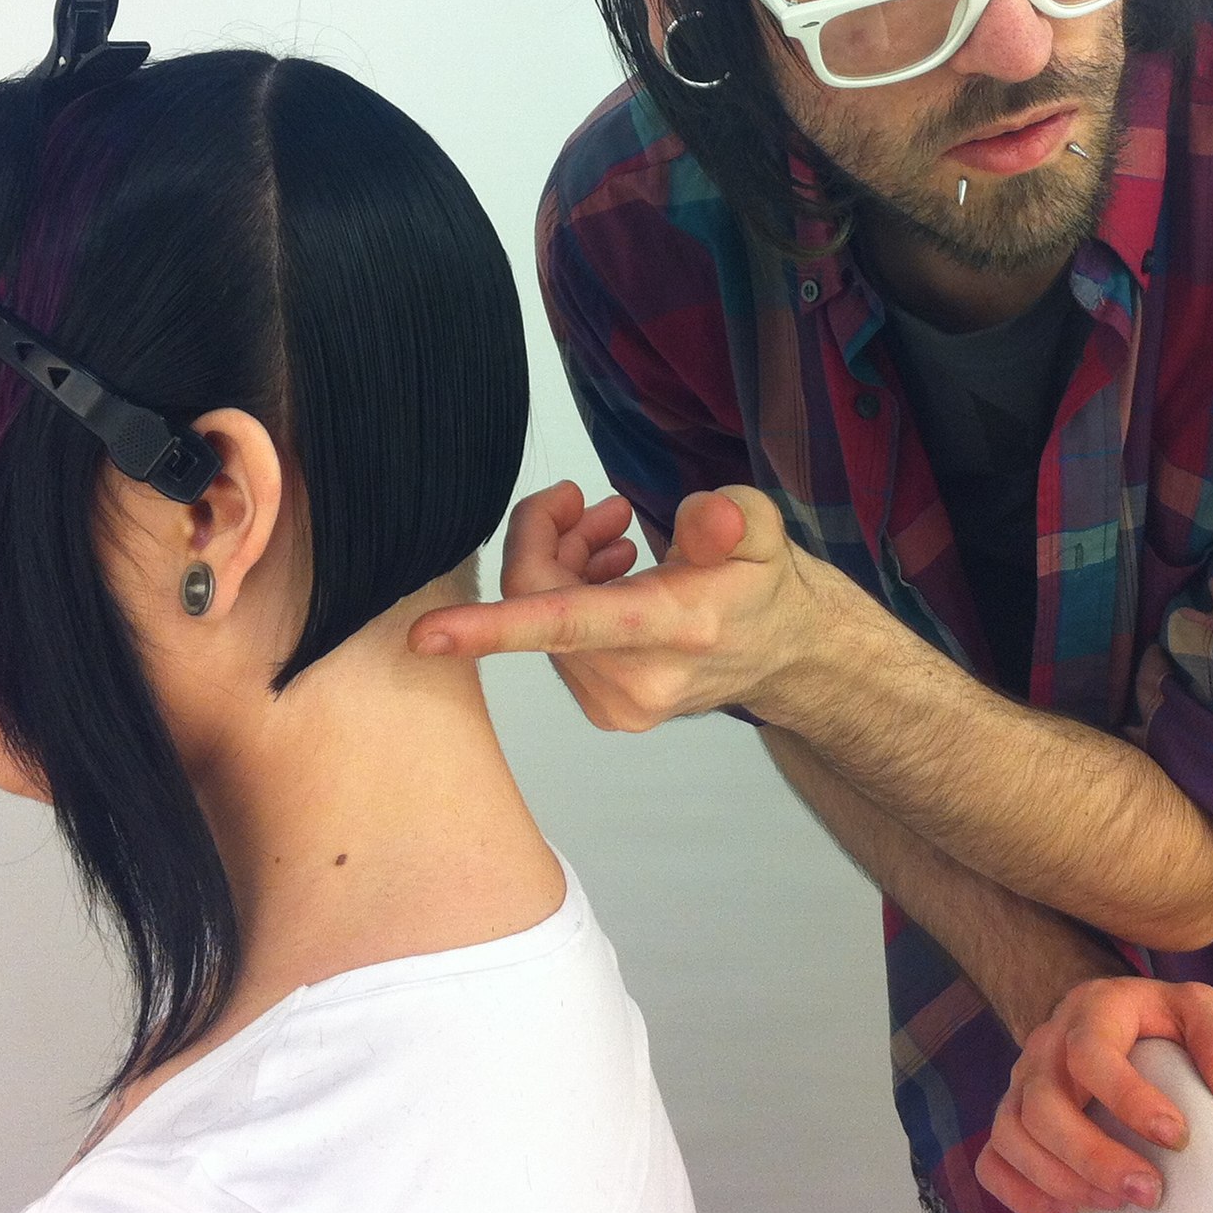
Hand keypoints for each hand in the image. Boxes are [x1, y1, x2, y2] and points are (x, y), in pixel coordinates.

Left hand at [407, 480, 844, 727]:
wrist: (787, 656)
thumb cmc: (766, 584)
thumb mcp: (765, 531)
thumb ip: (733, 520)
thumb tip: (710, 516)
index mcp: (676, 629)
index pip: (567, 624)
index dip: (490, 626)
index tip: (425, 633)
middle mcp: (639, 680)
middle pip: (538, 600)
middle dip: (547, 536)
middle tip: (589, 501)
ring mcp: (619, 704)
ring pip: (540, 619)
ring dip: (561, 563)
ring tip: (612, 530)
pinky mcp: (607, 711)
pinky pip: (553, 643)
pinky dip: (567, 598)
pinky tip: (609, 571)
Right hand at [976, 976, 1212, 1212]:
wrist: (1108, 1014)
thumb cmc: (1158, 1019)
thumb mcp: (1198, 1009)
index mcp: (1092, 1010)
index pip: (1090, 1054)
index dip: (1129, 1100)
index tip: (1178, 1137)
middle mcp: (1046, 1045)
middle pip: (1043, 1105)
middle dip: (1094, 1158)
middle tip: (1149, 1192)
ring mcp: (1021, 1083)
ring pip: (1012, 1136)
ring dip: (1061, 1180)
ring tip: (1118, 1202)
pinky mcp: (1011, 1118)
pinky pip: (992, 1161)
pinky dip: (1022, 1192)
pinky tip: (1071, 1208)